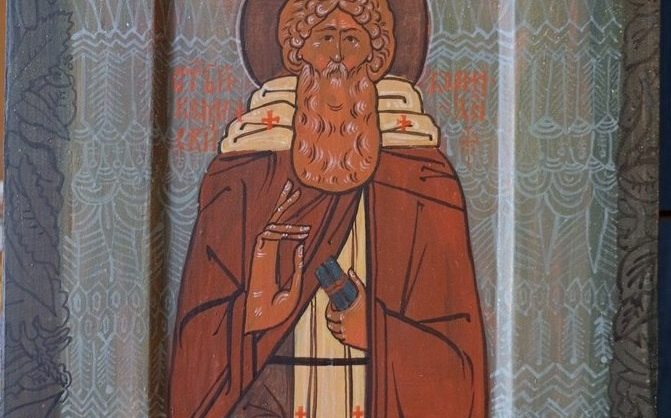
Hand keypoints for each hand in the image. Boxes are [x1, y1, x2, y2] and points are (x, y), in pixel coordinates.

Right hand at [245, 180, 309, 332]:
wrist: (259, 324)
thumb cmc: (273, 313)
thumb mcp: (293, 289)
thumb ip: (297, 267)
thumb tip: (301, 245)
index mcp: (269, 261)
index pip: (278, 235)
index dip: (291, 226)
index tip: (305, 222)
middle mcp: (264, 253)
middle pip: (272, 222)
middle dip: (282, 204)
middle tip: (292, 186)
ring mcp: (260, 253)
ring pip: (270, 222)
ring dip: (283, 207)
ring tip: (295, 190)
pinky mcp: (259, 256)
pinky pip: (270, 236)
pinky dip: (286, 230)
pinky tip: (302, 232)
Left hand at [325, 269, 366, 350]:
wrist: (382, 329)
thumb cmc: (373, 312)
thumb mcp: (365, 296)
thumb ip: (357, 282)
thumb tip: (350, 270)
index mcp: (344, 315)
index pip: (329, 313)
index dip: (329, 309)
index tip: (332, 305)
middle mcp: (343, 326)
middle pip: (330, 323)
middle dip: (330, 317)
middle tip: (334, 312)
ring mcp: (347, 335)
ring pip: (334, 331)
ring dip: (334, 326)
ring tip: (338, 320)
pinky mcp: (351, 342)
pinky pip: (341, 339)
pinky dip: (340, 334)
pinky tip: (344, 329)